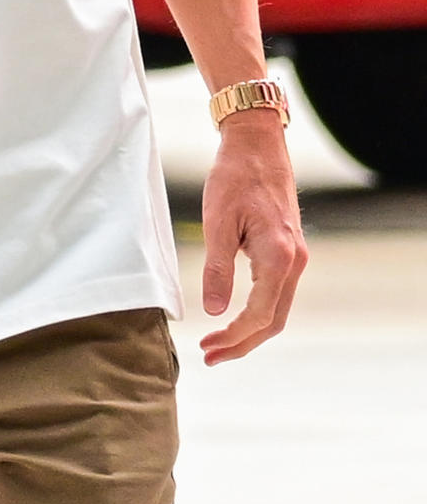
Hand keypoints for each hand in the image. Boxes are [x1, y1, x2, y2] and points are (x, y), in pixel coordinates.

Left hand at [199, 108, 307, 364]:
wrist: (256, 146)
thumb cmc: (235, 178)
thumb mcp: (217, 221)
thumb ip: (218, 268)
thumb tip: (215, 311)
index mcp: (280, 257)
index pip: (260, 315)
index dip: (235, 337)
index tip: (208, 348)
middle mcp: (295, 262)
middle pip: (274, 321)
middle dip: (242, 342)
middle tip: (209, 356)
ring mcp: (295, 258)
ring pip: (277, 310)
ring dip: (249, 330)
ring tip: (217, 343)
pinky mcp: (287, 251)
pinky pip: (276, 293)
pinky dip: (256, 312)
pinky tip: (234, 317)